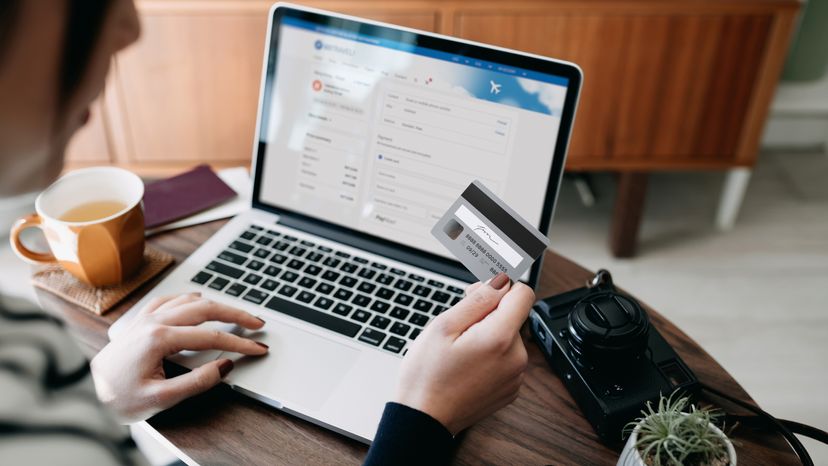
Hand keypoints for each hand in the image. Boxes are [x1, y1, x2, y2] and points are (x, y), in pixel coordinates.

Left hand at [90, 292, 267, 422]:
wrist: (83, 395)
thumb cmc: (115, 400)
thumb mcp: (160, 400)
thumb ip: (196, 382)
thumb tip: (225, 365)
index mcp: (160, 338)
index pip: (212, 337)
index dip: (240, 343)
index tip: (258, 349)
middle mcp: (153, 322)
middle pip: (206, 309)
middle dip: (236, 314)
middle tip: (257, 323)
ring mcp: (145, 319)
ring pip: (189, 300)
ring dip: (216, 305)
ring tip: (235, 313)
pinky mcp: (138, 323)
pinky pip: (168, 300)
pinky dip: (189, 300)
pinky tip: (196, 302)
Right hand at [394, 273, 533, 433]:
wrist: (423, 420)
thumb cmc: (427, 376)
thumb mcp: (444, 326)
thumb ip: (479, 299)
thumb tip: (501, 280)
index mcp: (501, 338)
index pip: (523, 293)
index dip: (501, 287)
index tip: (480, 293)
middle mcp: (516, 358)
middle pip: (513, 316)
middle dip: (488, 313)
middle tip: (457, 325)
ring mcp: (515, 376)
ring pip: (508, 337)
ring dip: (487, 335)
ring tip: (458, 349)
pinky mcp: (510, 389)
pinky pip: (506, 359)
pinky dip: (490, 356)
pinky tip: (466, 365)